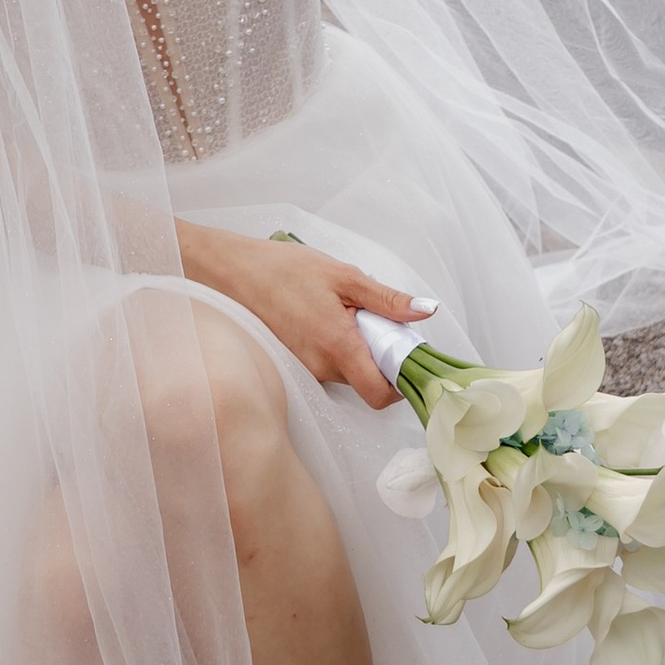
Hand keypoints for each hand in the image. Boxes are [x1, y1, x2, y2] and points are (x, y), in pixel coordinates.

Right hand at [177, 222, 434, 410]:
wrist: (237, 273)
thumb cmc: (287, 270)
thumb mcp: (345, 277)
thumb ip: (388, 300)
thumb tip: (427, 311)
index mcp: (338, 348)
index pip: (380, 395)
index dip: (402, 383)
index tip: (410, 356)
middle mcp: (322, 368)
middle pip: (369, 382)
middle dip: (383, 358)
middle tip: (380, 320)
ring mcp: (307, 369)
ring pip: (350, 374)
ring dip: (362, 351)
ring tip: (351, 313)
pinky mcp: (298, 364)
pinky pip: (332, 366)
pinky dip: (343, 348)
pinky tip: (333, 318)